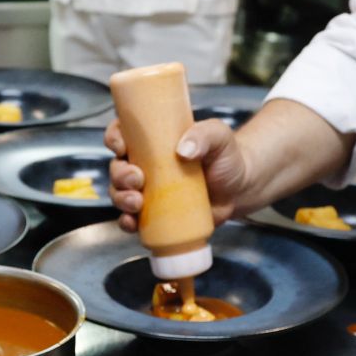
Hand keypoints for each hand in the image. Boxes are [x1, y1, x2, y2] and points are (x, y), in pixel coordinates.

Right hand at [105, 117, 254, 231]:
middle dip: (119, 174)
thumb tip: (185, 149)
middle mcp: (145, 163)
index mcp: (153, 140)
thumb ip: (205, 135)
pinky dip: (126, 222)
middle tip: (137, 179)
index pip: (123, 132)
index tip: (121, 146)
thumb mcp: (219, 137)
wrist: (241, 188)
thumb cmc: (227, 157)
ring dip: (120, 198)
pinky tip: (131, 223)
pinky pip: (132, 219)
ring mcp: (148, 190)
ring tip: (137, 202)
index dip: (114, 137)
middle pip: (117, 166)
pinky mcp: (155, 214)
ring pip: (120, 193)